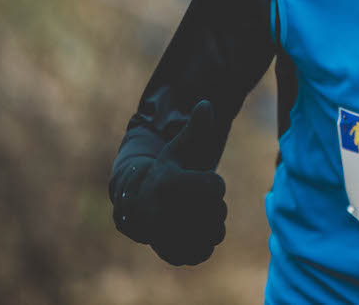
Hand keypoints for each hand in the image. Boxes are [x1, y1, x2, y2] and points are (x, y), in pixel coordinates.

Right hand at [130, 100, 227, 264]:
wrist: (141, 206)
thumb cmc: (168, 172)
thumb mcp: (180, 149)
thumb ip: (196, 128)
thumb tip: (206, 104)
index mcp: (168, 184)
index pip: (216, 187)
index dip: (214, 183)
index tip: (200, 180)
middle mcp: (162, 213)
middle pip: (218, 212)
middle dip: (215, 205)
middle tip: (197, 200)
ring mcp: (165, 237)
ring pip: (214, 234)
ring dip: (212, 225)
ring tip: (195, 215)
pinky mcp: (171, 255)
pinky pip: (205, 253)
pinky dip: (204, 243)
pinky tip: (191, 232)